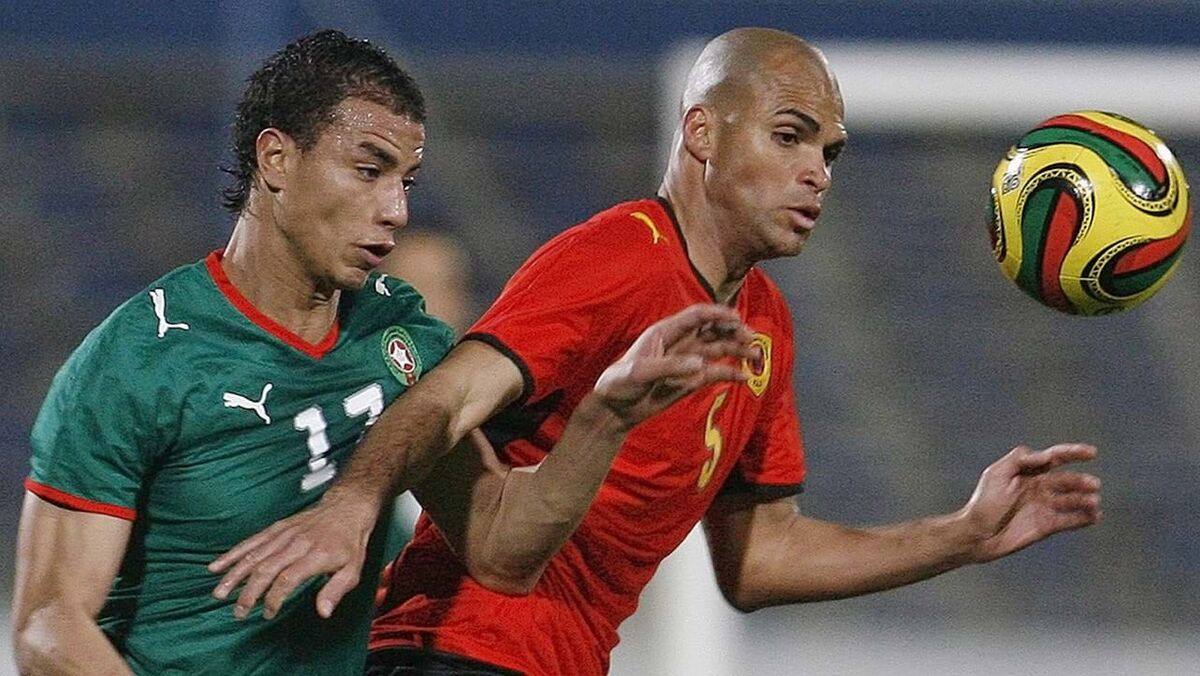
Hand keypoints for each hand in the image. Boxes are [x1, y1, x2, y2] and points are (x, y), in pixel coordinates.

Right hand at [208, 490, 376, 619]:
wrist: (346, 508)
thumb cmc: (349, 542)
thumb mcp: (353, 569)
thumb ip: (336, 590)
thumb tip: (324, 612)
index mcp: (315, 555)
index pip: (288, 578)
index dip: (274, 597)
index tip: (268, 613)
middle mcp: (296, 543)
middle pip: (266, 568)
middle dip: (249, 592)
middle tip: (238, 612)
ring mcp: (284, 534)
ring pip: (254, 555)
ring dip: (235, 575)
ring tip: (219, 593)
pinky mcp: (277, 528)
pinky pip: (252, 541)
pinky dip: (233, 554)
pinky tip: (217, 566)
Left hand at [593, 303, 755, 427]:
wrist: (615, 410)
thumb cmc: (619, 384)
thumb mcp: (640, 373)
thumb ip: (670, 367)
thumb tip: (701, 364)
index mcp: (665, 332)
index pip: (696, 316)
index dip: (717, 313)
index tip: (737, 317)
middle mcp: (679, 343)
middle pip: (712, 330)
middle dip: (733, 331)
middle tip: (752, 338)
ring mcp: (687, 361)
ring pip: (718, 349)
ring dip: (737, 350)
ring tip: (756, 356)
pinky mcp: (691, 380)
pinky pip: (716, 373)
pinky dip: (731, 373)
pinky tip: (745, 377)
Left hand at [960, 443, 1101, 561]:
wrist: (977, 534)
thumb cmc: (983, 502)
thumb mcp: (997, 474)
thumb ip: (1020, 460)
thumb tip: (1045, 455)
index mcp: (1028, 471)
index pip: (1055, 458)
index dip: (1073, 453)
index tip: (1092, 453)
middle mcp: (1039, 487)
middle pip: (1067, 480)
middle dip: (1081, 481)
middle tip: (1094, 485)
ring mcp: (1044, 506)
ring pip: (1072, 500)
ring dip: (1085, 499)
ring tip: (1093, 502)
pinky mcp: (1046, 525)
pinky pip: (1070, 520)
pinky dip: (1084, 518)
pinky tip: (1095, 516)